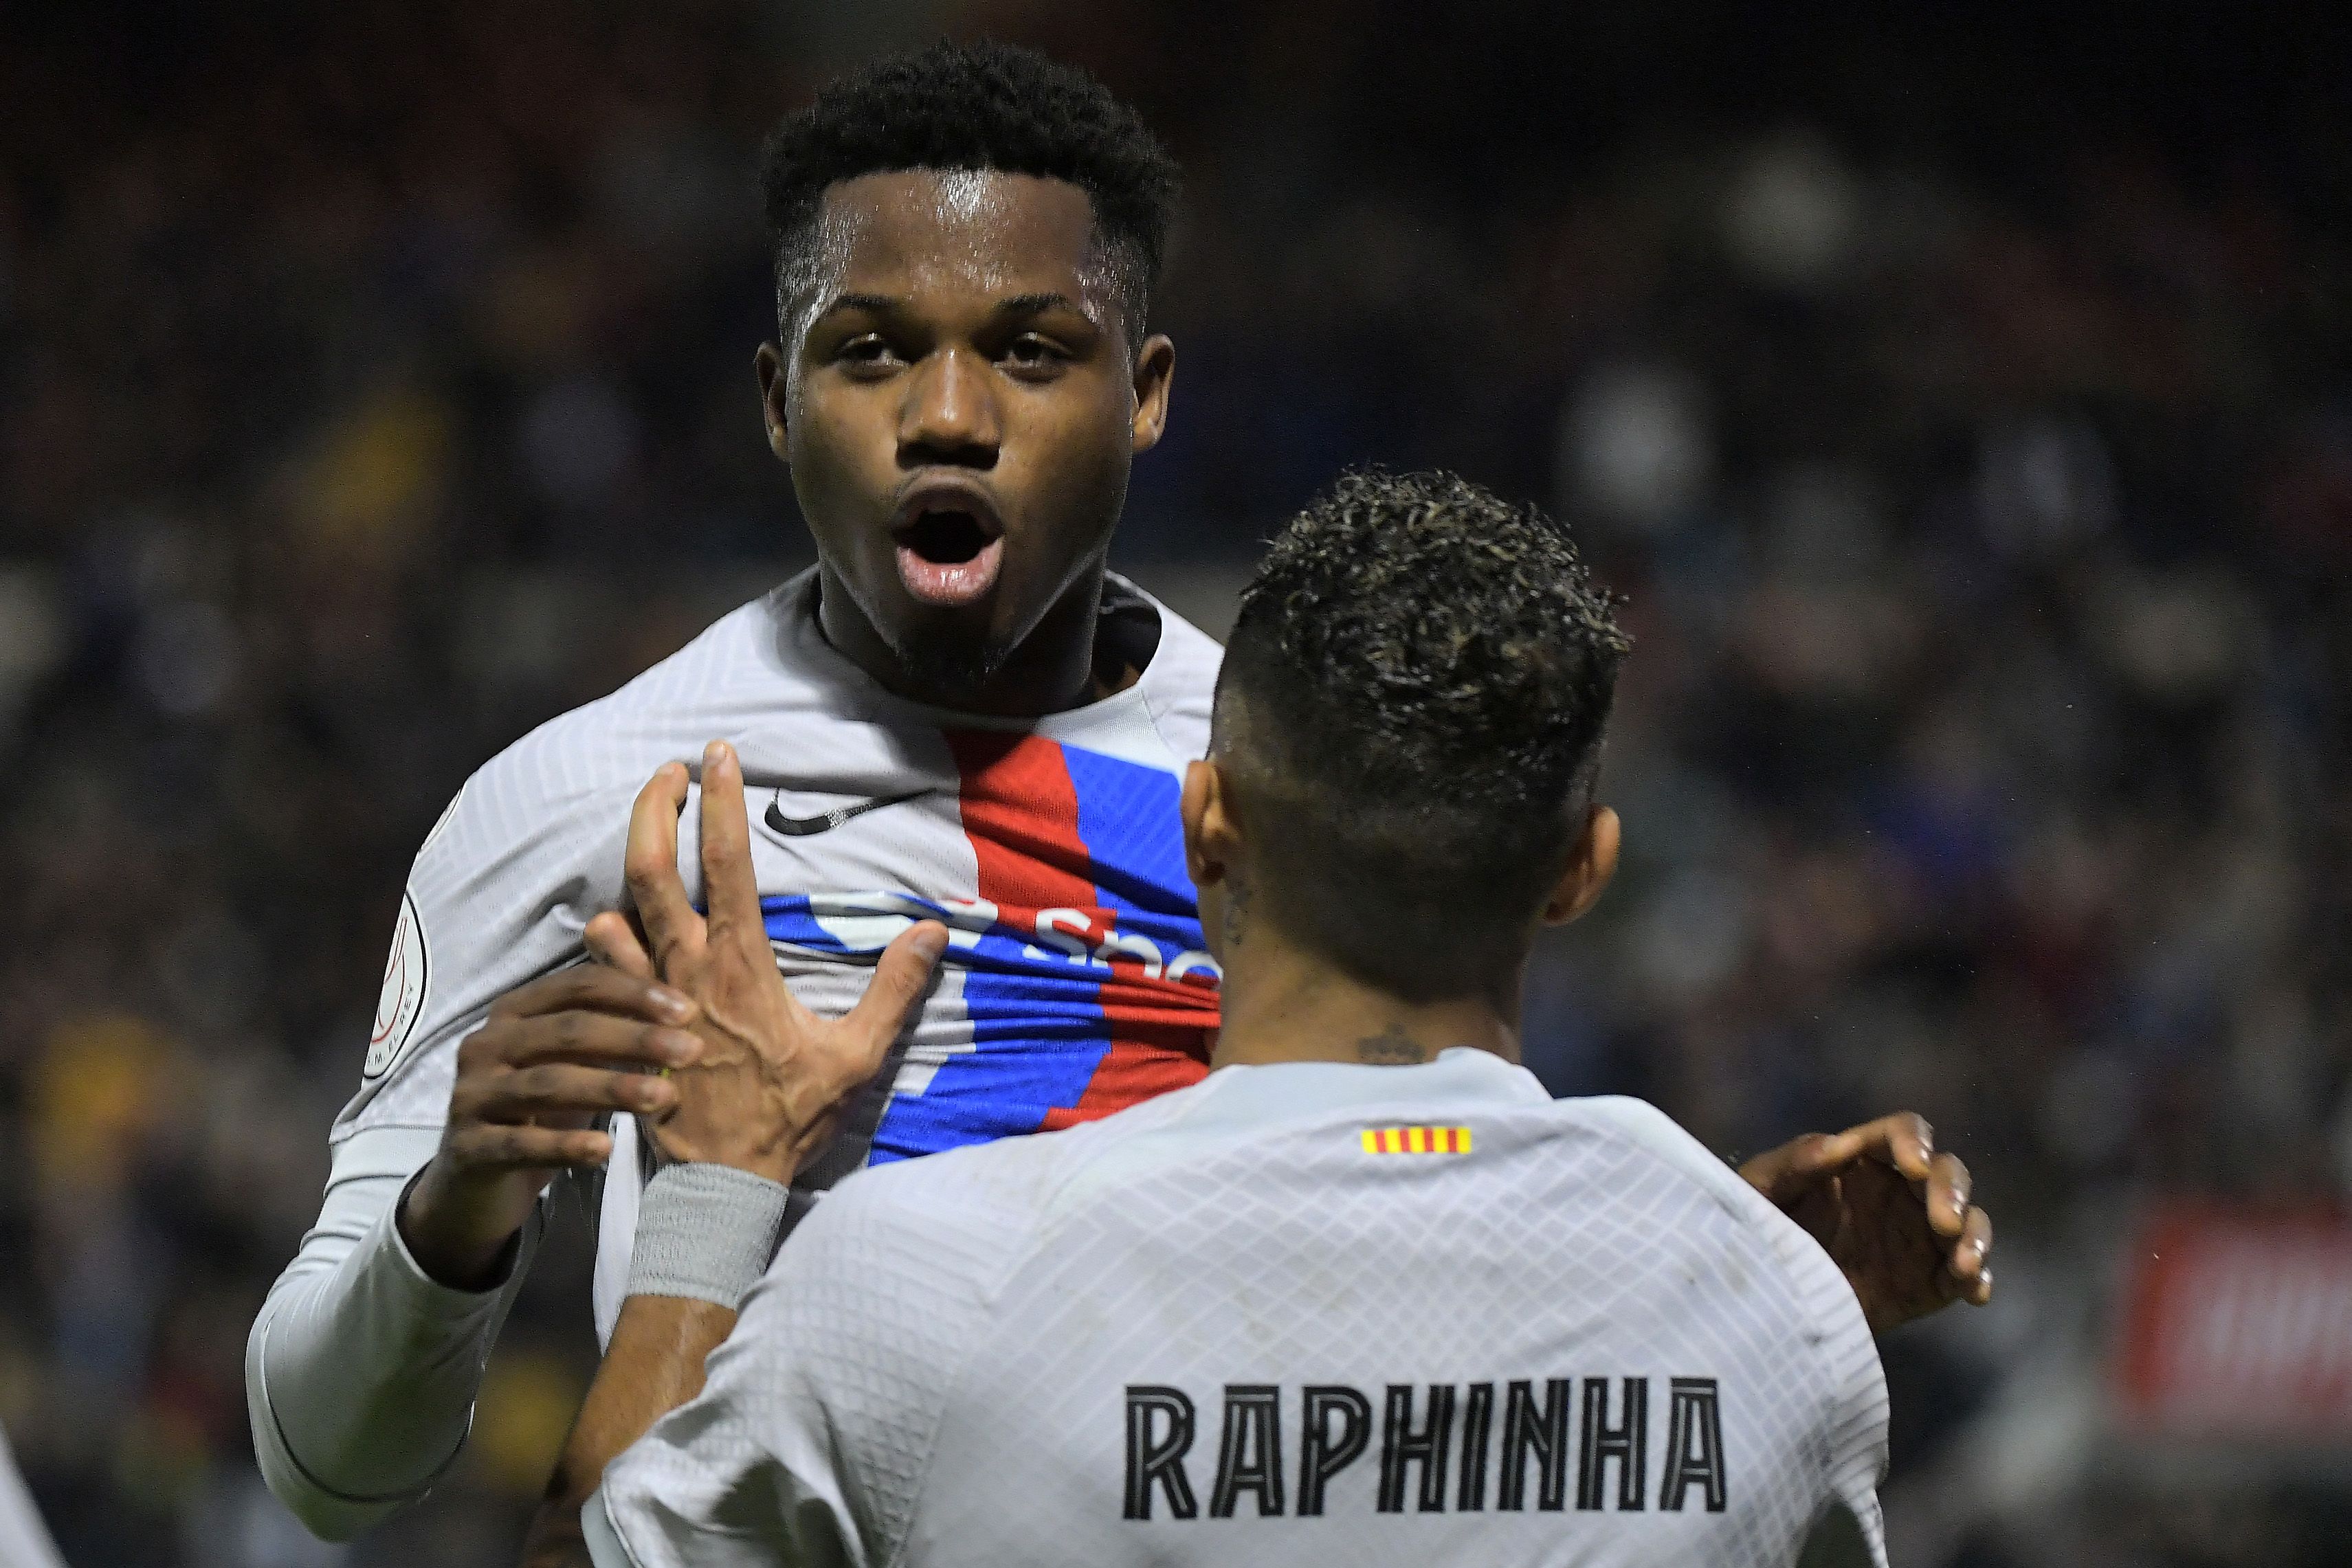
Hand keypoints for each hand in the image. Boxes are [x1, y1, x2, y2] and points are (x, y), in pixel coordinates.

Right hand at [401, 968, 703, 1288]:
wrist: (475, 1181)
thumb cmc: (538, 1112)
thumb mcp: (571, 1064)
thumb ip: (610, 1033)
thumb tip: (685, 1013)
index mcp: (513, 1012)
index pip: (578, 987)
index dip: (634, 994)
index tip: (688, 1012)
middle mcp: (486, 1044)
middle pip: (568, 1031)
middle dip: (635, 1038)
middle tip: (692, 1051)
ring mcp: (472, 1095)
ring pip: (549, 1083)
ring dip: (613, 1088)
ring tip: (664, 1097)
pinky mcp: (469, 1147)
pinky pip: (522, 1143)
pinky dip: (566, 1145)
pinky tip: (606, 1150)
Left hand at [598, 739, 945, 1183]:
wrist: (722, 1183)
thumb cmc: (789, 1119)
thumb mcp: (856, 1058)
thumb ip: (894, 991)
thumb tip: (931, 933)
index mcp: (742, 964)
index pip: (728, 863)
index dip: (722, 800)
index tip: (720, 754)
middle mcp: (687, 967)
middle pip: (650, 866)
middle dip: (654, 805)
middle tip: (669, 769)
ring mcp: (649, 994)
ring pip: (616, 906)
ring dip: (626, 863)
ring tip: (645, 831)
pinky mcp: (628, 1023)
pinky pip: (599, 964)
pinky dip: (602, 931)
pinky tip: (613, 918)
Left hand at [1739, 1112, 1992, 1334]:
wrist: (1761, 1300)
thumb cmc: (1755, 1228)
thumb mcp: (1759, 1191)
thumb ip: (1792, 1163)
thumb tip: (1837, 1144)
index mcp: (1861, 1160)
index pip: (1903, 1133)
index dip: (1914, 1142)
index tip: (1912, 1166)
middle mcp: (1899, 1193)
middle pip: (1947, 1175)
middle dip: (1952, 1193)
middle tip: (1944, 1222)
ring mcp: (1917, 1238)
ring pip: (1967, 1224)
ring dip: (1974, 1237)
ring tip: (1963, 1264)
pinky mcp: (1925, 1284)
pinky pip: (1962, 1277)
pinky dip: (1975, 1281)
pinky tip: (1973, 1292)